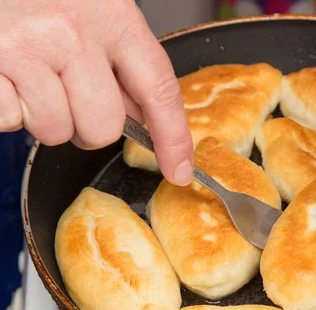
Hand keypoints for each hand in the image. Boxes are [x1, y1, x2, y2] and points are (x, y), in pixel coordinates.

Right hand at [0, 0, 193, 185]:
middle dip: (87, 127)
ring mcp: (29, 45)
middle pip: (104, 127)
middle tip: (68, 97)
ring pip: (56, 132)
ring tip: (32, 78)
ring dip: (45, 118)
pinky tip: (7, 76)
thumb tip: (145, 120)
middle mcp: (74, 31)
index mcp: (114, 17)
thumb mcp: (96, 15)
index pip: (159, 89)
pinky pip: (10, 121)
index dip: (173, 137)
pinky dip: (8, 109)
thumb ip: (122, 64)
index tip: (179, 169)